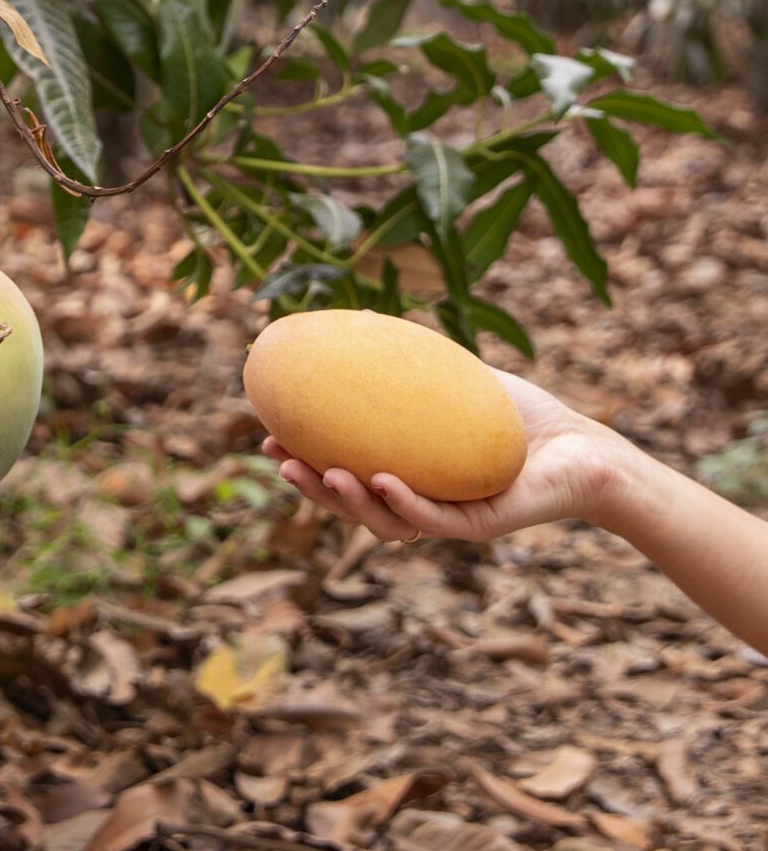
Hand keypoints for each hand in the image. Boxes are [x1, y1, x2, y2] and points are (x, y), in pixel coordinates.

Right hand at [262, 370, 620, 546]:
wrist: (582, 445)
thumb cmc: (518, 415)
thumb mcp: (455, 379)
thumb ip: (409, 363)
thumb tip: (351, 323)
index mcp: (407, 475)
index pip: (345, 473)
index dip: (304, 463)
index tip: (267, 438)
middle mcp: (422, 503)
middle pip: (354, 505)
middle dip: (312, 489)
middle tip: (280, 459)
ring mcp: (450, 518)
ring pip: (386, 521)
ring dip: (348, 503)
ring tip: (323, 473)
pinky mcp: (481, 527)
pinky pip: (435, 521)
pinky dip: (404, 502)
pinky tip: (380, 480)